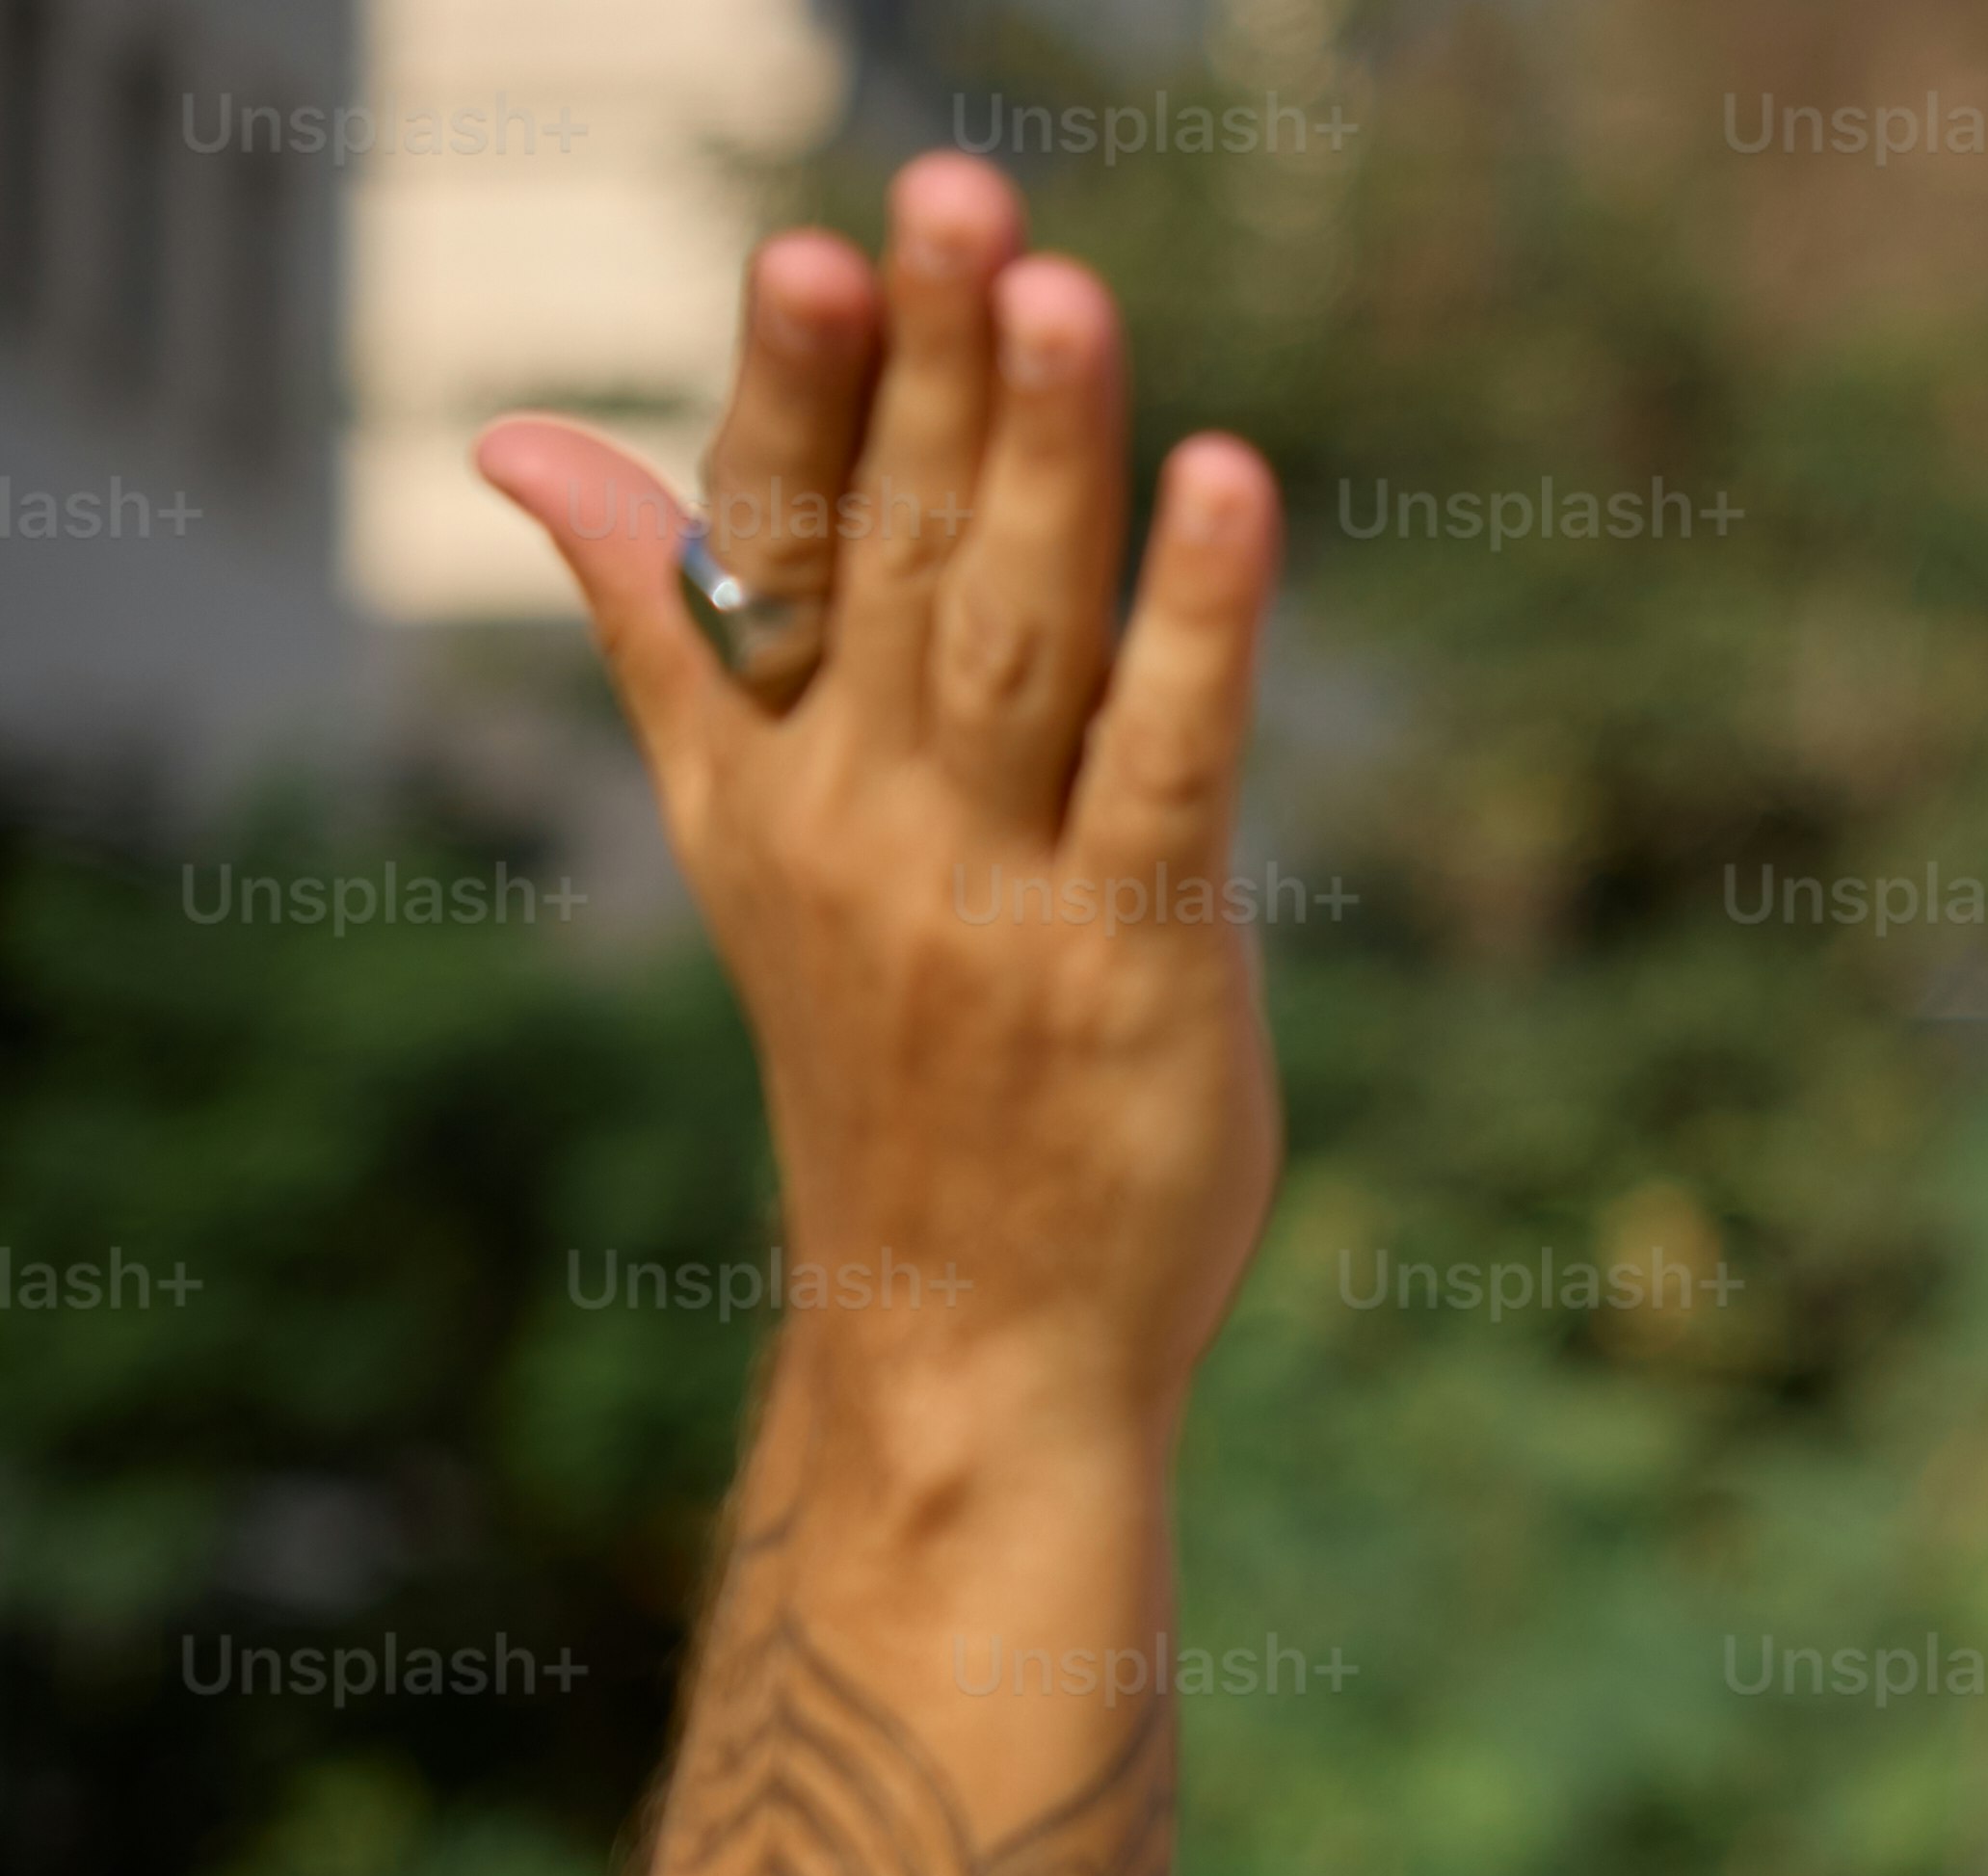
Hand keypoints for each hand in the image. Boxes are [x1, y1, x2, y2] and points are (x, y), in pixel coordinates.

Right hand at [472, 156, 1280, 1439]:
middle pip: (903, 559)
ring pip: (1020, 637)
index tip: (804, 248)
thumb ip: (663, 631)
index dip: (793, 396)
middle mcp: (866, 819)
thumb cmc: (894, 1067)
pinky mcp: (1134, 963)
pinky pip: (1169, 768)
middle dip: (928, 376)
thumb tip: (521, 445)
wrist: (964, 1334)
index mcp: (771, 778)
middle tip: (954, 196)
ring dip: (1047, 461)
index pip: (774, 544)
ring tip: (1063, 292)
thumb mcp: (749, 839)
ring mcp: (999, 893)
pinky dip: (1200, 626)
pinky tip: (1233, 492)